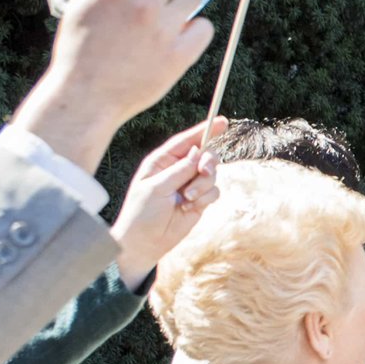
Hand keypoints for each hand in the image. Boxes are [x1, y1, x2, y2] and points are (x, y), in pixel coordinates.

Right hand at [11, 0, 216, 174]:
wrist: (86, 94)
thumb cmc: (82, 46)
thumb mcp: (86, 0)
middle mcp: (144, 4)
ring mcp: (164, 30)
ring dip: (181, 3)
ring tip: (162, 18)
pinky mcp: (181, 55)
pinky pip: (204, 27)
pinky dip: (193, 30)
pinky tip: (175, 36)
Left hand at [110, 119, 220, 284]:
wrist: (145, 242)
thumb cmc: (142, 213)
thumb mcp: (156, 187)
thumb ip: (179, 170)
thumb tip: (197, 152)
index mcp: (162, 162)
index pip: (185, 141)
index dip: (204, 130)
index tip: (222, 121)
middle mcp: (178, 170)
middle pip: (205, 156)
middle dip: (208, 163)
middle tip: (204, 170)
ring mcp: (190, 185)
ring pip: (212, 174)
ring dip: (203, 186)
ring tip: (188, 199)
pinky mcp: (200, 201)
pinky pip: (214, 192)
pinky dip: (206, 199)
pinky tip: (190, 207)